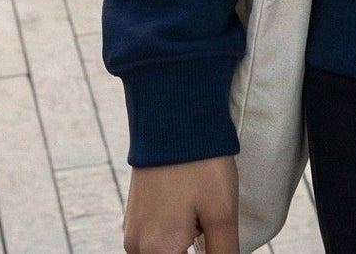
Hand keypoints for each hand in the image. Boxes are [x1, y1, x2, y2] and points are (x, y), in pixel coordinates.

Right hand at [123, 156, 238, 253]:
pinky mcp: (133, 215)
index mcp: (158, 251)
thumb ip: (224, 253)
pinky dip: (173, 230)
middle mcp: (137, 247)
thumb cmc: (200, 165)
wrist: (172, 116)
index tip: (210, 230)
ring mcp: (132, 230)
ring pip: (163, 250)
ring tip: (200, 210)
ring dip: (182, 241)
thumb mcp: (222, 213)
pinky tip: (188, 204)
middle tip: (206, 221)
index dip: (205, 250)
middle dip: (193, 247)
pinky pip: (154, 236)